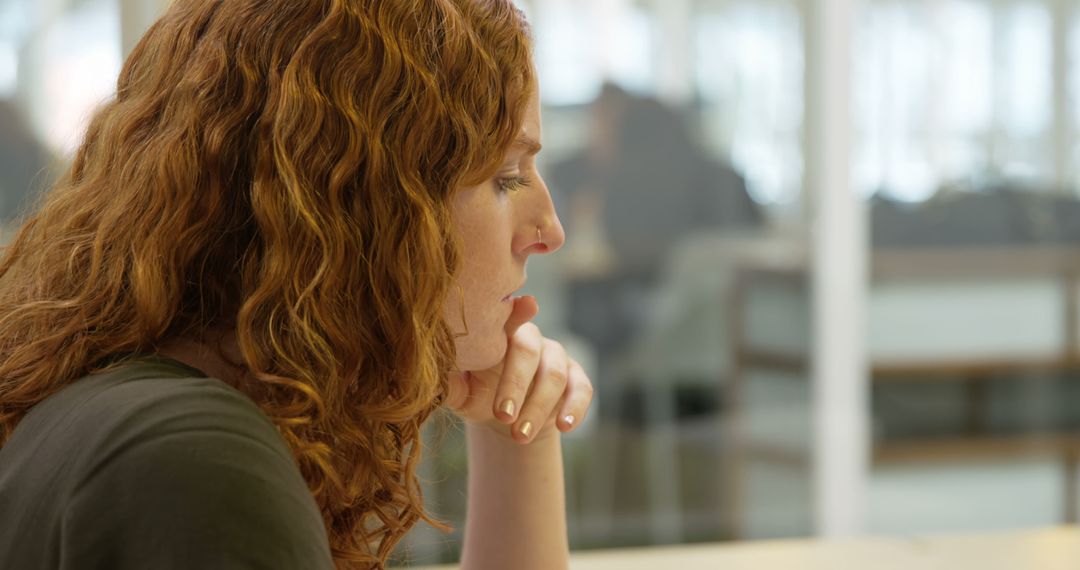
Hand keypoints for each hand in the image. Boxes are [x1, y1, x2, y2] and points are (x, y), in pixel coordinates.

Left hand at [445, 296, 593, 443]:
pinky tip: (564, 427)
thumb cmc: (479, 396)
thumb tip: (439, 377)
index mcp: (499, 335)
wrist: (508, 420)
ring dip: (538, 407)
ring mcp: (556, 357)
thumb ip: (452, 384)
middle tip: (503, 415)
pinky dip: (575, 408)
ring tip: (520, 436)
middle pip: (528, 352)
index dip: (515, 314)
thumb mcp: (462, 393)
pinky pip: (582, 389)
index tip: (525, 307)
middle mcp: (530, 339)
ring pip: (554, 374)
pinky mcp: (576, 378)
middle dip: (516, 385)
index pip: (504, 321)